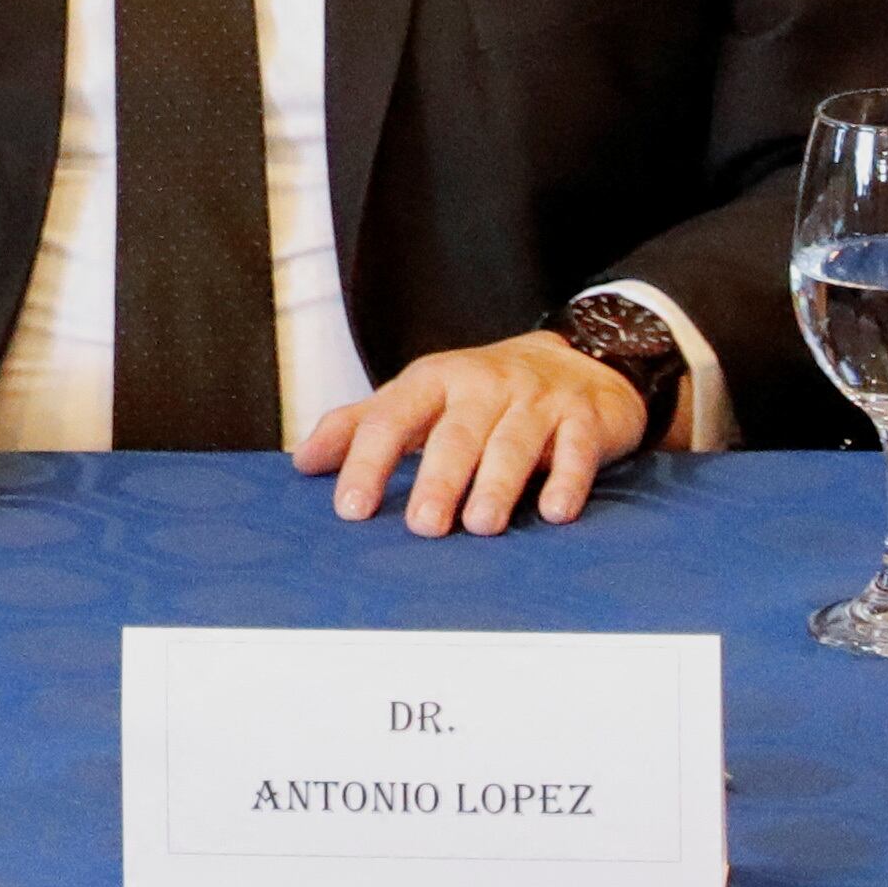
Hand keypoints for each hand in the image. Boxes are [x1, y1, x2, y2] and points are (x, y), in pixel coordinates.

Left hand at [295, 333, 647, 533]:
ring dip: (496, 485)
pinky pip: (576, 450)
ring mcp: (536, 400)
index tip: (350, 508)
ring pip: (513, 443)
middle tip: (423, 526)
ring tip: (480, 526)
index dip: (367, 462)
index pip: (390, 420)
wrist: (578, 360)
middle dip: (438, 479)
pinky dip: (567, 480)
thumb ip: (363, 425)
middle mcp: (482, 385)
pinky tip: (554, 512)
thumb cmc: (483, 392)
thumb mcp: (421, 397)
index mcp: (432, 380)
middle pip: (455, 434)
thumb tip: (304, 461)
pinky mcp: (583, 418)